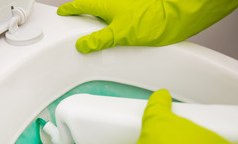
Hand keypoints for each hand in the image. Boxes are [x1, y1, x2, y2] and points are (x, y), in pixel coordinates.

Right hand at [57, 0, 237, 52]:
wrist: (174, 18)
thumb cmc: (150, 19)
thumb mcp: (118, 33)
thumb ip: (98, 39)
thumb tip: (82, 45)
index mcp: (106, 5)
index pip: (81, 5)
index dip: (70, 9)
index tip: (62, 11)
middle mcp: (113, 7)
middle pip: (92, 10)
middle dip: (82, 16)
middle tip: (73, 24)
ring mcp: (123, 14)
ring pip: (104, 17)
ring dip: (96, 25)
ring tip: (89, 36)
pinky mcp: (132, 22)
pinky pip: (114, 26)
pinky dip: (108, 32)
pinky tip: (110, 40)